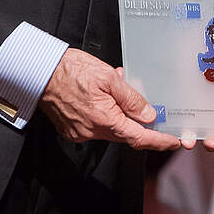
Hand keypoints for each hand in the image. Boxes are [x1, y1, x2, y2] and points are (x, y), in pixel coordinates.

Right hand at [39, 48, 181, 151]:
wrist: (39, 72)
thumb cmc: (71, 70)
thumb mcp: (109, 78)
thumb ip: (131, 99)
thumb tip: (149, 115)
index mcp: (105, 120)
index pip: (139, 138)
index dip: (158, 141)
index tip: (173, 142)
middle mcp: (92, 132)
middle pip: (125, 133)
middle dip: (138, 122)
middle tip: (149, 107)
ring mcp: (81, 133)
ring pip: (111, 128)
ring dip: (120, 114)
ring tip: (118, 89)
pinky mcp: (72, 129)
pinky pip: (96, 125)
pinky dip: (106, 114)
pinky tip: (103, 96)